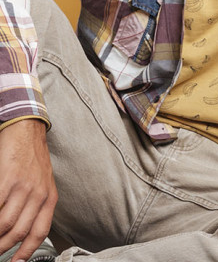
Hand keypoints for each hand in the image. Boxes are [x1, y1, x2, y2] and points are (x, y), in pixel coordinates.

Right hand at [0, 120, 56, 261]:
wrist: (27, 131)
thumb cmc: (32, 159)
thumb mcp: (43, 184)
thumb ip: (36, 206)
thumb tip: (23, 229)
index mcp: (50, 199)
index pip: (40, 232)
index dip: (26, 252)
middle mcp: (39, 195)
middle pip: (19, 231)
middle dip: (3, 247)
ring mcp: (23, 187)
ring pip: (5, 222)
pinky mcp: (7, 178)